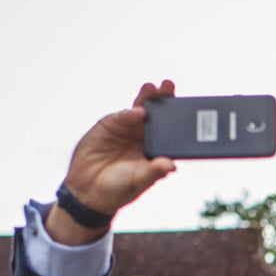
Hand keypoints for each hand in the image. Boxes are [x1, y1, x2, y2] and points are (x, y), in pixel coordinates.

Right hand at [46, 81, 179, 243]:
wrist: (88, 190)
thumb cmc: (118, 189)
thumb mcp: (137, 182)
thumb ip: (152, 172)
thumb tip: (170, 166)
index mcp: (156, 151)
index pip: (171, 132)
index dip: (179, 120)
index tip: (187, 109)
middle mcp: (145, 137)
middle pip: (158, 115)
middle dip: (164, 100)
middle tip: (169, 85)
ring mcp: (128, 129)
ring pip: (140, 110)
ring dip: (147, 98)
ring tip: (153, 87)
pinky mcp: (111, 125)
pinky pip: (122, 116)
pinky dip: (129, 113)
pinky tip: (137, 111)